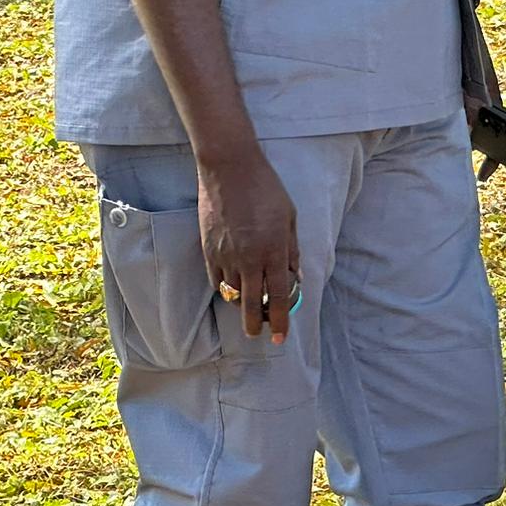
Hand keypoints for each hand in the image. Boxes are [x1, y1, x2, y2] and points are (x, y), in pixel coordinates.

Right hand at [198, 148, 298, 344]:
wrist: (229, 169)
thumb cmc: (266, 189)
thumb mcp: (290, 217)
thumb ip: (292, 250)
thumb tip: (297, 278)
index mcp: (274, 250)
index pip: (279, 296)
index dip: (280, 319)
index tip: (280, 336)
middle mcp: (249, 258)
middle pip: (251, 305)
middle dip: (256, 325)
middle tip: (259, 333)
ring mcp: (226, 255)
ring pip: (232, 294)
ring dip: (242, 304)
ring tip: (251, 304)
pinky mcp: (208, 250)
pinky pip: (217, 281)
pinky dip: (226, 289)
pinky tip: (234, 287)